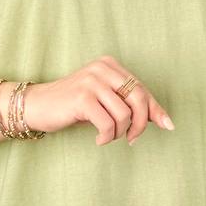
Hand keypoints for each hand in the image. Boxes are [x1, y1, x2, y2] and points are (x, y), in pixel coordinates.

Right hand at [23, 57, 174, 146]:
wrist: (38, 106)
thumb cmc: (74, 106)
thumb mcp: (105, 101)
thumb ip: (130, 105)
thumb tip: (165, 121)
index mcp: (110, 65)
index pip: (142, 89)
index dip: (155, 110)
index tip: (168, 126)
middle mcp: (102, 69)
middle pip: (138, 98)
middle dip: (141, 123)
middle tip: (132, 139)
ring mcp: (91, 81)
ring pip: (124, 114)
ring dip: (120, 133)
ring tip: (108, 137)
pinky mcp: (82, 98)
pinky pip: (108, 123)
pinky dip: (107, 136)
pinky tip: (99, 139)